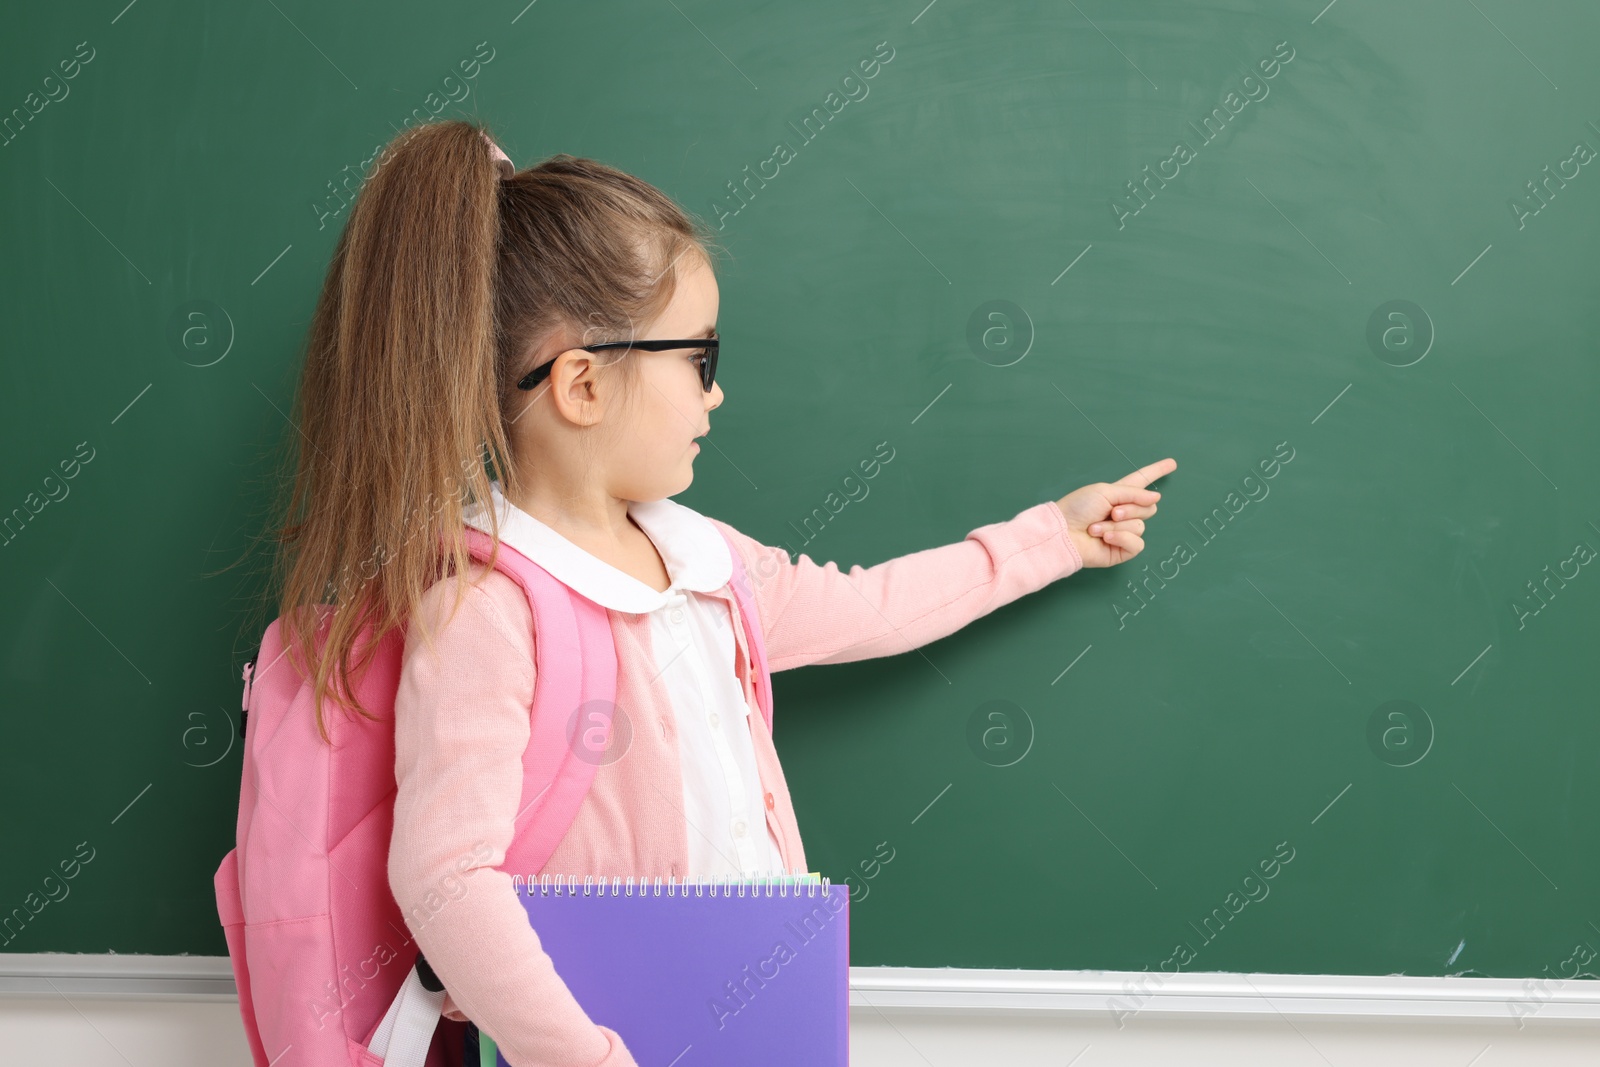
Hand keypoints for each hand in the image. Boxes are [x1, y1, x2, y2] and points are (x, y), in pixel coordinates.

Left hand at [1055, 458, 1176, 568]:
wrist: (1064, 532)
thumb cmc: (1078, 509)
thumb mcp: (1106, 491)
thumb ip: (1133, 493)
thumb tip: (1157, 497)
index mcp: (1118, 495)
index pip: (1141, 481)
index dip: (1156, 472)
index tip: (1172, 463)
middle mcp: (1124, 513)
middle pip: (1148, 507)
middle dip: (1130, 509)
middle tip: (1111, 512)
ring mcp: (1124, 532)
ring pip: (1141, 525)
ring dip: (1118, 526)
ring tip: (1096, 527)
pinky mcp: (1122, 550)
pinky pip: (1137, 543)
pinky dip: (1121, 538)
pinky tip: (1106, 538)